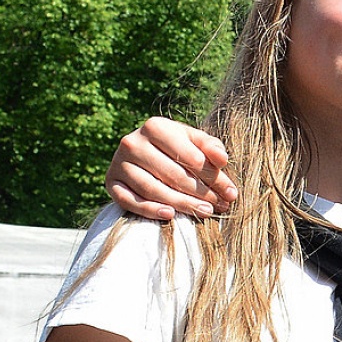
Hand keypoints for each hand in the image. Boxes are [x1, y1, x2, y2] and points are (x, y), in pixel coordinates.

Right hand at [105, 118, 236, 221]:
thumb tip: (222, 159)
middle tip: (220, 206)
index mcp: (155, 126)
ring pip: (153, 189)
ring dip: (182, 203)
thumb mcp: (194, 142)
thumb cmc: (175, 149)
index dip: (213, 176)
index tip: (231, 192)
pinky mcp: (111, 183)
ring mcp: (119, 163)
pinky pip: (130, 201)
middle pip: (172, 174)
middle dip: (201, 192)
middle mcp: (132, 142)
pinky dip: (150, 210)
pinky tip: (170, 215)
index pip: (189, 155)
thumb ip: (211, 147)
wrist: (142, 156)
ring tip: (205, 212)